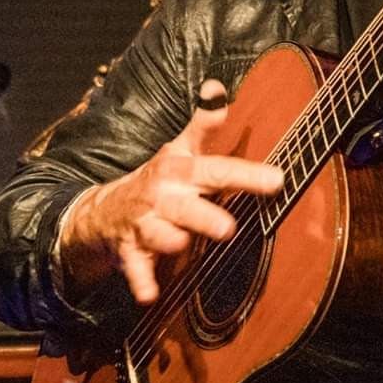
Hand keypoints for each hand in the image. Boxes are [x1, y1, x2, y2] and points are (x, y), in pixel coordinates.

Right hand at [59, 79, 283, 305]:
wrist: (104, 212)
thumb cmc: (158, 180)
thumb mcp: (179, 149)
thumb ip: (203, 123)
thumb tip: (216, 87)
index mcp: (178, 170)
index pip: (216, 170)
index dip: (246, 174)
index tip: (278, 179)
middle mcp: (161, 195)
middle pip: (185, 205)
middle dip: (203, 215)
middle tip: (228, 227)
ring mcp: (144, 224)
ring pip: (159, 235)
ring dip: (170, 241)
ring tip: (180, 244)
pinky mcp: (130, 251)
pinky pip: (136, 269)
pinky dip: (141, 281)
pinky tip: (149, 295)